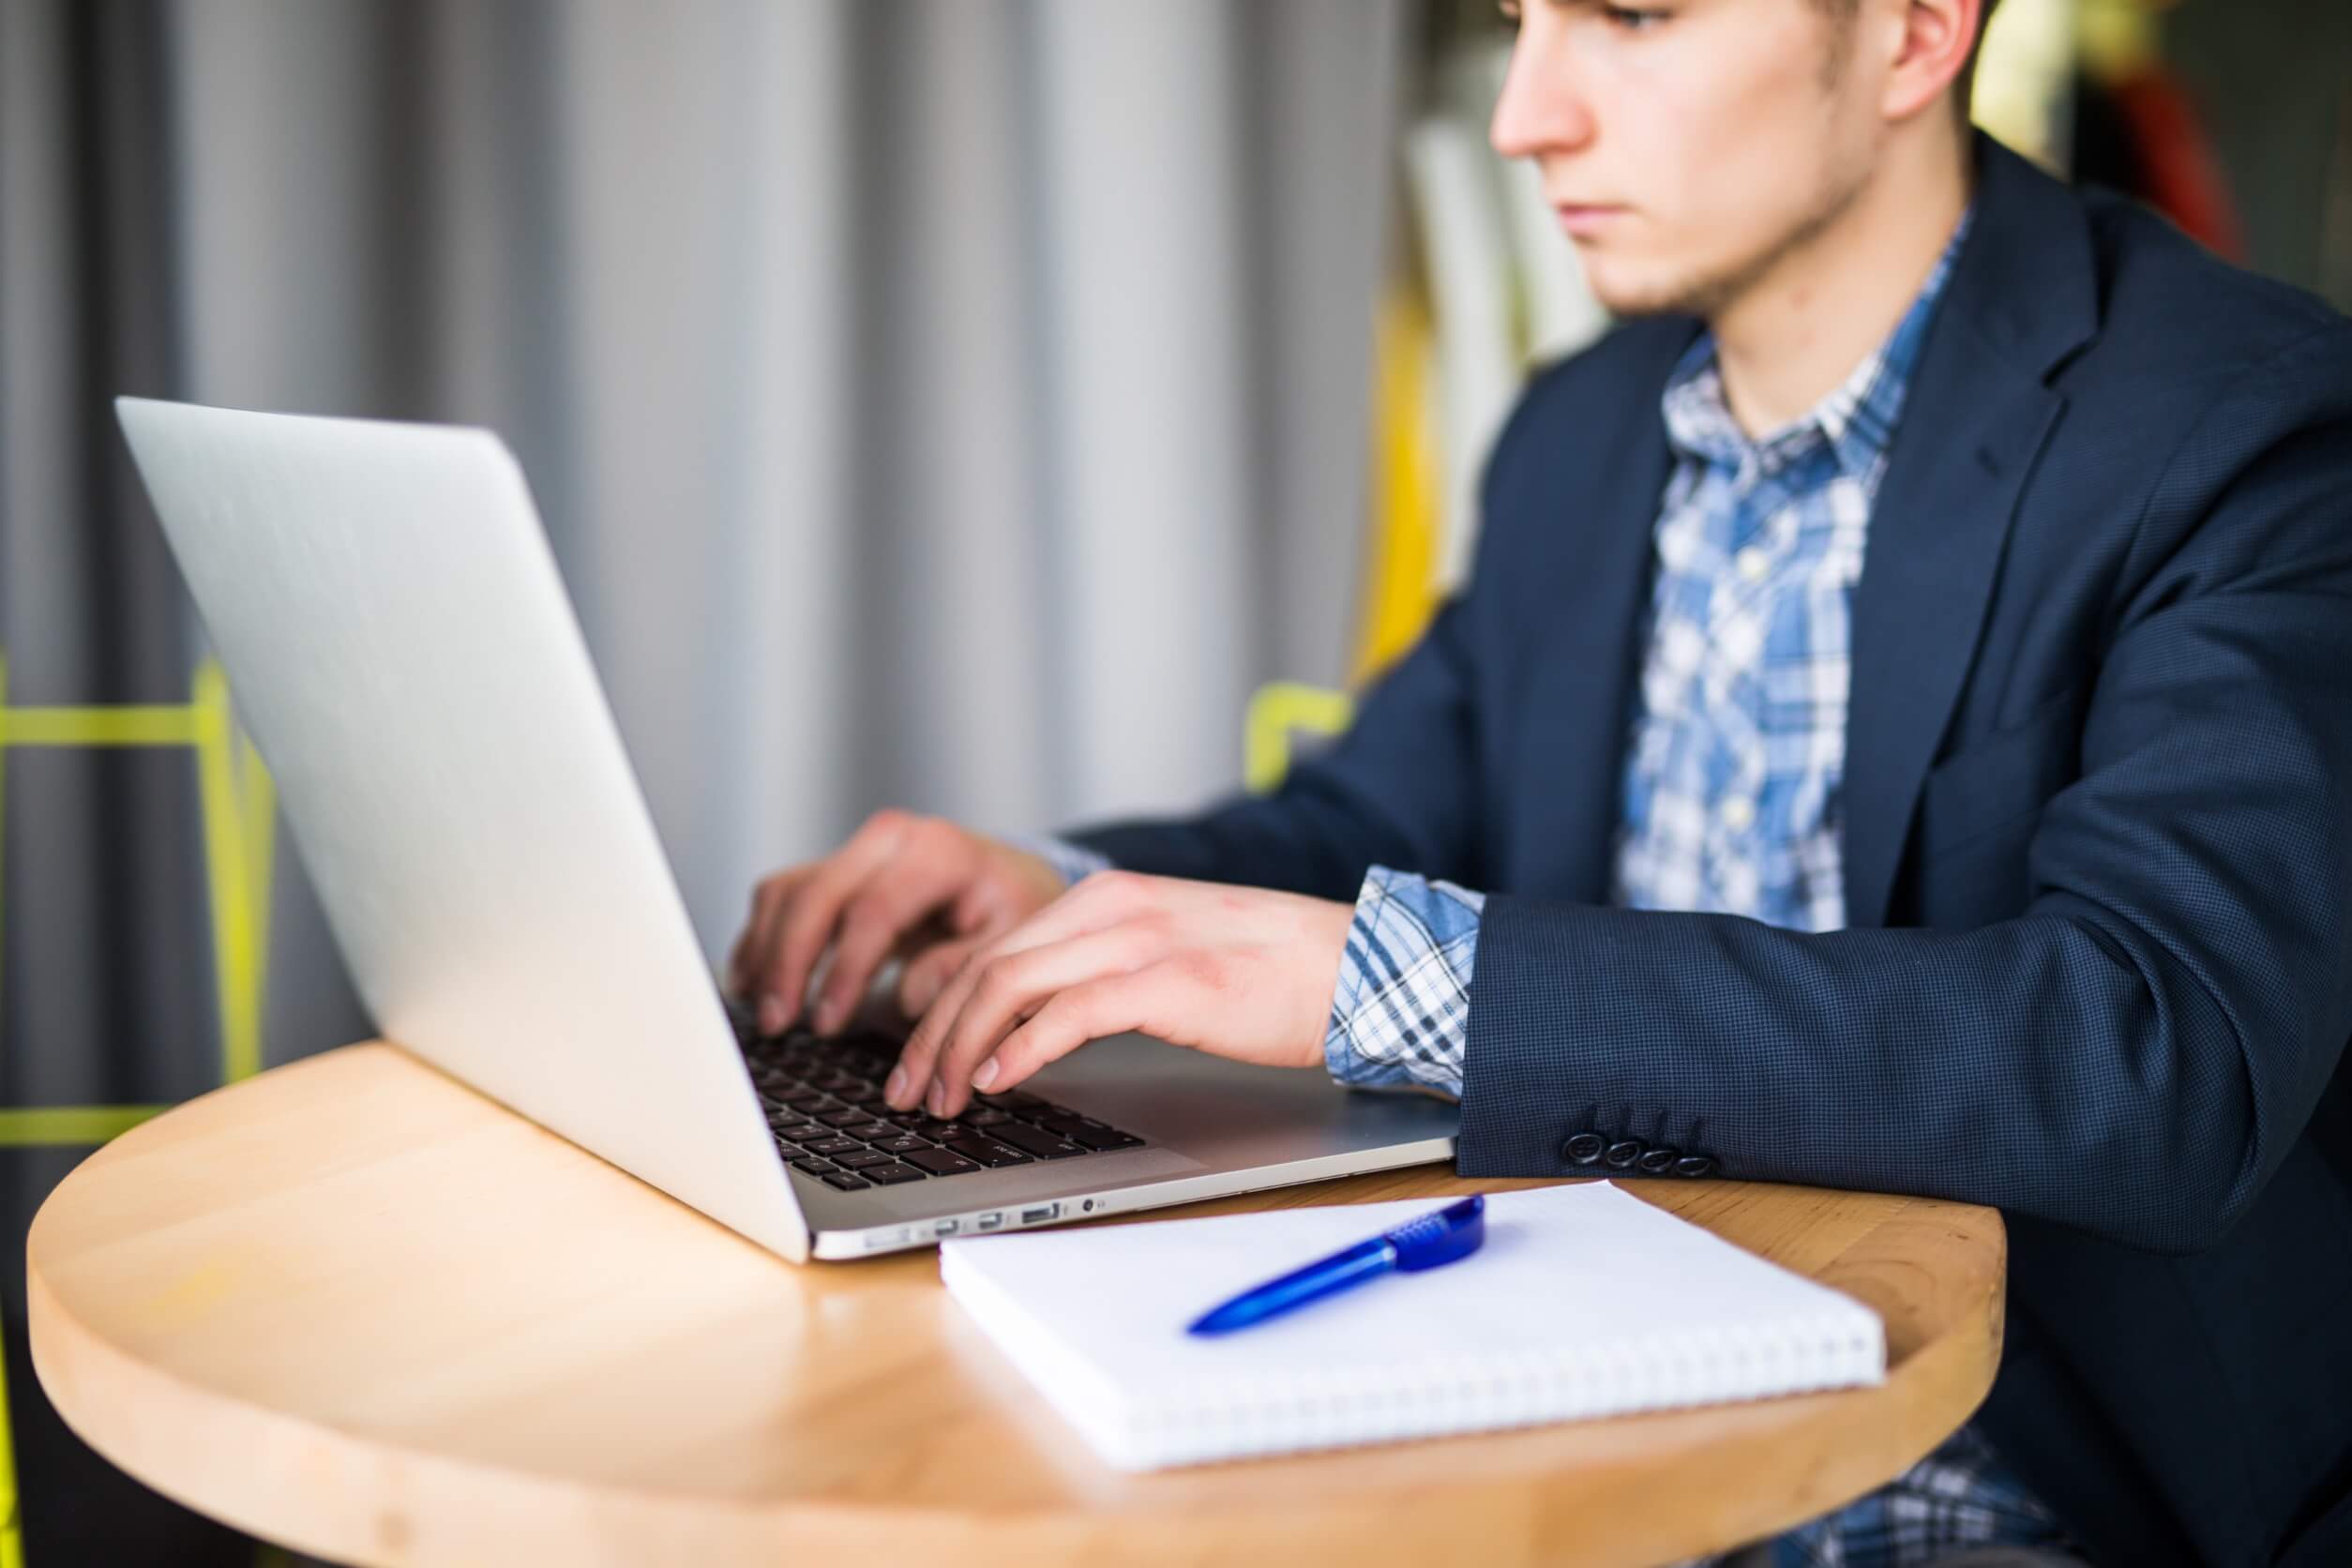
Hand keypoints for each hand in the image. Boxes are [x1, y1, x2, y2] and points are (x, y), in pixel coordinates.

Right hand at [727, 809, 1067, 1035]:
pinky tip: (751, 981)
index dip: (844, 970)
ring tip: (766, 1012)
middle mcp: (891, 840)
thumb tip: (909, 996)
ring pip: (789, 890)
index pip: (874, 909)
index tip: (828, 1021)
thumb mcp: (1015, 941)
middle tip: (780, 1022)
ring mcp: (858, 850)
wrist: (1010, 878)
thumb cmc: (1013, 911)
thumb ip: (966, 968)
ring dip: (767, 952)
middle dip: (790, 961)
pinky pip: (784, 895)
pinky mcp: (837, 867)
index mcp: (938, 852)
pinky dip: (762, 937)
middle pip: (817, 893)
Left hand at [883, 870, 1354, 1117]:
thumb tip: (1033, 1028)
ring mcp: (1141, 939)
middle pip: (987, 965)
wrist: (1356, 968)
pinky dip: (1018, 1050)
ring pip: (1010, 985)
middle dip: (931, 1032)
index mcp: (1110, 897)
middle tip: (906, 1089)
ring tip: (939, 1097)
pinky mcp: (1170, 981)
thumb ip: (1103, 976)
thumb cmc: (1273, 976)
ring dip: (958, 1047)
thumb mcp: (1168, 959)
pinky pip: (1068, 1014)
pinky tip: (996, 1082)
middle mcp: (1114, 906)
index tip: (918, 1058)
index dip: (942, 1006)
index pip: (996, 947)